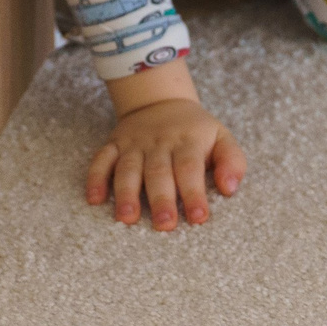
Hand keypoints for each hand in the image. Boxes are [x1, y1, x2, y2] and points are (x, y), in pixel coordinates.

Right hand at [86, 96, 245, 230]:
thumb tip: (229, 188)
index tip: (198, 217)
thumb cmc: (195, 132)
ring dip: (126, 192)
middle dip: (161, 199)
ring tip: (127, 217)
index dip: (194, 193)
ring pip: (128, 167)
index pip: (190, 167)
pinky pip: (101, 159)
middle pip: (159, 171)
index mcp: (188, 141)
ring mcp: (134, 143)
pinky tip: (94, 198)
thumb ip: (232, 161)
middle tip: (164, 225)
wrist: (161, 100)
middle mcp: (160, 142)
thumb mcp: (221, 138)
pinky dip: (96, 177)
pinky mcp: (114, 143)